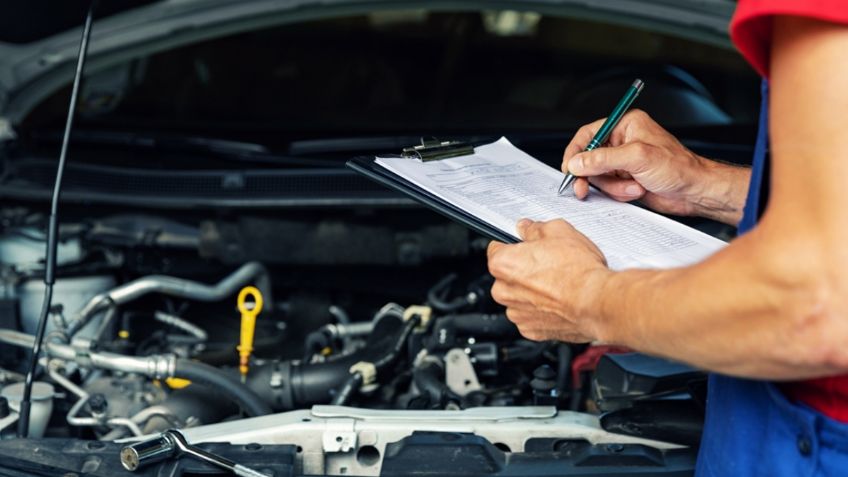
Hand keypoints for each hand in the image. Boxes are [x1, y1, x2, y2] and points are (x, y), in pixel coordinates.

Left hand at [487, 219, 610, 342]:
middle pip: (506, 276)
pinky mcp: (531, 330)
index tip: (525, 247)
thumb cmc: (579, 271)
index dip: (514, 246)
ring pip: (518, 298)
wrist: (597, 303)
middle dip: (523, 270)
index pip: (496, 248)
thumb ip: (535, 228)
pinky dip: (542, 311)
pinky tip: (559, 301)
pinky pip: (531, 316)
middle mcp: (503, 291)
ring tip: (557, 284)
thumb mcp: (558, 231)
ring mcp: (516, 313)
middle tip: (548, 265)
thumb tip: (527, 228)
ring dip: (532, 292)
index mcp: (503, 264)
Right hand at [563, 110, 716, 216]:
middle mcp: (623, 142)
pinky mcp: (626, 179)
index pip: (588, 134)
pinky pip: (608, 188)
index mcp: (626, 126)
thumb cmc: (678, 168)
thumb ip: (603, 159)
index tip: (569, 168)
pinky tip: (636, 191)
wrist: (695, 192)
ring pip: (598, 177)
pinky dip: (618, 193)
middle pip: (589, 158)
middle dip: (593, 175)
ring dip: (612, 187)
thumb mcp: (638, 158)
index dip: (576, 152)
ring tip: (633, 187)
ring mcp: (624, 162)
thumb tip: (577, 162)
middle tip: (583, 188)